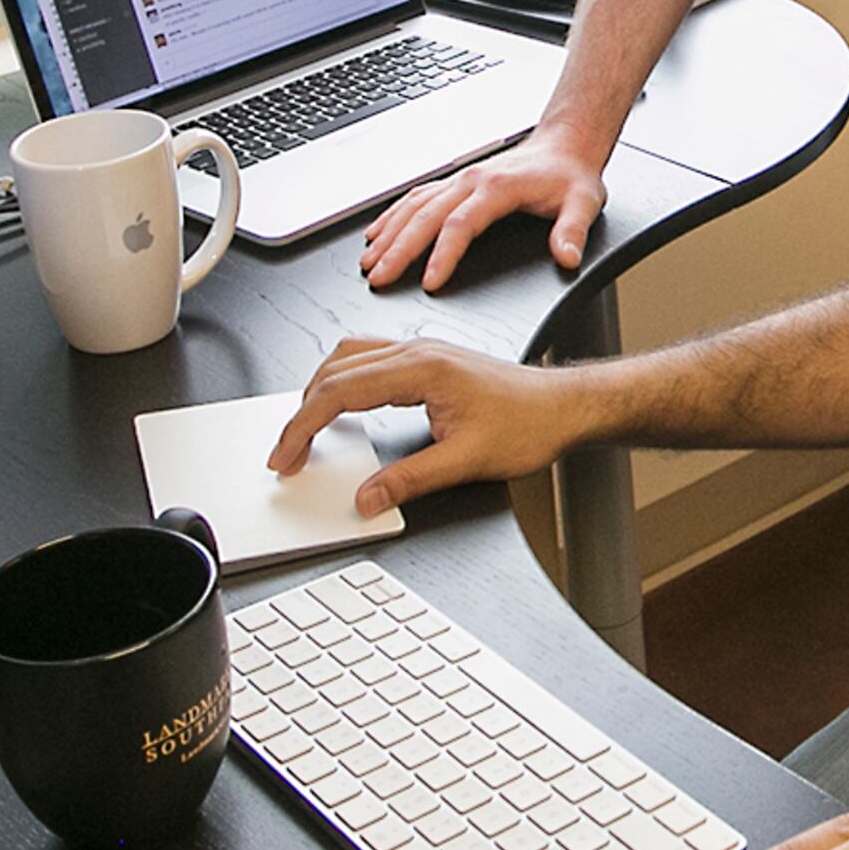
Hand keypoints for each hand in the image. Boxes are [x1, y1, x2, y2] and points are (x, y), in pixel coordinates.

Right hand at [267, 335, 594, 516]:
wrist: (564, 407)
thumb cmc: (528, 424)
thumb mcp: (466, 462)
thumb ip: (410, 480)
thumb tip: (367, 497)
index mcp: (421, 369)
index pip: (339, 392)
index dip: (302, 426)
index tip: (284, 455)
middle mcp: (417, 352)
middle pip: (335, 371)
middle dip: (302, 412)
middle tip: (287, 453)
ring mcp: (422, 352)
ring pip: (348, 358)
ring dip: (320, 391)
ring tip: (306, 431)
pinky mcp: (429, 361)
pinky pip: (369, 360)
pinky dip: (343, 383)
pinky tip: (344, 407)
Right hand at [357, 133, 606, 291]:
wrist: (564, 145)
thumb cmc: (570, 176)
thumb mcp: (584, 202)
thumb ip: (573, 231)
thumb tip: (566, 257)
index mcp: (497, 187)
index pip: (461, 225)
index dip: (443, 255)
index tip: (429, 282)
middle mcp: (471, 180)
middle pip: (425, 216)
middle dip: (398, 249)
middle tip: (378, 277)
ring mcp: (460, 179)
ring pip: (414, 206)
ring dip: (389, 233)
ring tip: (369, 261)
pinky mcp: (455, 182)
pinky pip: (415, 197)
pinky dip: (393, 215)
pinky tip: (377, 233)